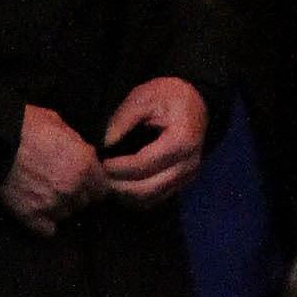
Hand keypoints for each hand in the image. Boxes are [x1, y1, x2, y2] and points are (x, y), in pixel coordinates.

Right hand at [0, 105, 106, 237]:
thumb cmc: (25, 125)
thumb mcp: (59, 124)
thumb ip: (76, 145)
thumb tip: (82, 154)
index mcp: (85, 165)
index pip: (102, 188)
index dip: (92, 184)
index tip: (84, 181)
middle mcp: (73, 188)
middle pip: (83, 202)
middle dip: (75, 194)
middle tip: (59, 184)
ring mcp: (53, 205)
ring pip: (66, 215)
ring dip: (59, 207)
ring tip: (44, 195)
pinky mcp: (32, 216)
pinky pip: (48, 230)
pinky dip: (44, 222)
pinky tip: (37, 211)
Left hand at [98, 77, 205, 206]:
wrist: (195, 102)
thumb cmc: (168, 96)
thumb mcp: (143, 97)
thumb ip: (122, 119)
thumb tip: (105, 144)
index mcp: (181, 141)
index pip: (143, 164)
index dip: (119, 167)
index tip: (102, 162)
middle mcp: (188, 164)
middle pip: (147, 189)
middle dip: (119, 186)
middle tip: (100, 176)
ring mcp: (187, 177)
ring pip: (150, 199)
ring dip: (126, 195)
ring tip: (109, 181)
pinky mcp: (183, 183)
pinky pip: (156, 198)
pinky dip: (136, 197)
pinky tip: (122, 184)